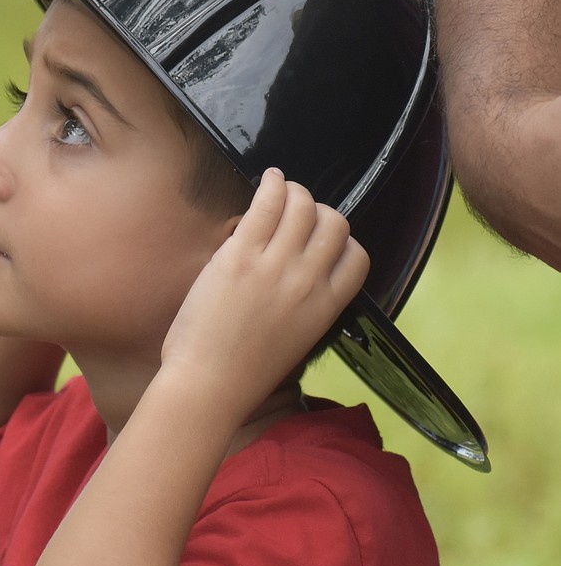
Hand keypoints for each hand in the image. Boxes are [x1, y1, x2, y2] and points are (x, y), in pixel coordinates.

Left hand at [161, 169, 369, 422]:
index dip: (343, 242)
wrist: (209, 385)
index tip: (322, 239)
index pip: (357, 257)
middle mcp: (308, 282)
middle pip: (334, 223)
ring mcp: (275, 266)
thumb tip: (304, 270)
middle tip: (298, 213)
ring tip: (281, 191)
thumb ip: (308, 305)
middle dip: (320, 211)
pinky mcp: (240, 255)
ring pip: (303, 206)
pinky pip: (266, 205)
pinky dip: (272, 185)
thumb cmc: (244, 372)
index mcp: (327, 308)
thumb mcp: (297, 340)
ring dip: (296, 192)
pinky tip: (268, 180)